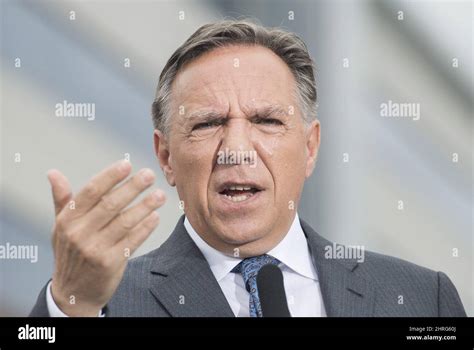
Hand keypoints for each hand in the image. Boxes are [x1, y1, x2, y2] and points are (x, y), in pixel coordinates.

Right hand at [47, 160, 165, 315]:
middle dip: (132, 187)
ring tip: (159, 195)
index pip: (90, 191)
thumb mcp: (61, 227)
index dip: (109, 176)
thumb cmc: (70, 252)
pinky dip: (145, 228)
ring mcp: (95, 249)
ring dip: (145, 206)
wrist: (73, 293)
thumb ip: (62, 199)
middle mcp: (79, 233)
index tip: (127, 164)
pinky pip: (132, 241)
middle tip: (150, 174)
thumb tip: (52, 172)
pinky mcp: (110, 263)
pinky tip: (155, 217)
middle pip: (110, 204)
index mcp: (68, 220)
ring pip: (125, 222)